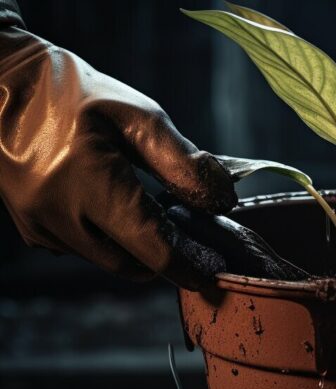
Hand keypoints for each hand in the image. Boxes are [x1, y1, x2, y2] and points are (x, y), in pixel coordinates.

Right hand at [0, 28, 251, 288]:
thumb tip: (221, 201)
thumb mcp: (137, 117)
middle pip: (134, 265)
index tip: (217, 267)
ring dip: (138, 248)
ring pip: (109, 260)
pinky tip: (117, 206)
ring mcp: (40, 226)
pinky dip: (109, 238)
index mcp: (90, 186)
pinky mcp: (32, 228)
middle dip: (168, 257)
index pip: (154, 249)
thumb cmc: (71, 93)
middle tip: (194, 234)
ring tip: (154, 210)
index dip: (192, 264)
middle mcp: (59, 216)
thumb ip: (182, 163)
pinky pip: (83, 249)